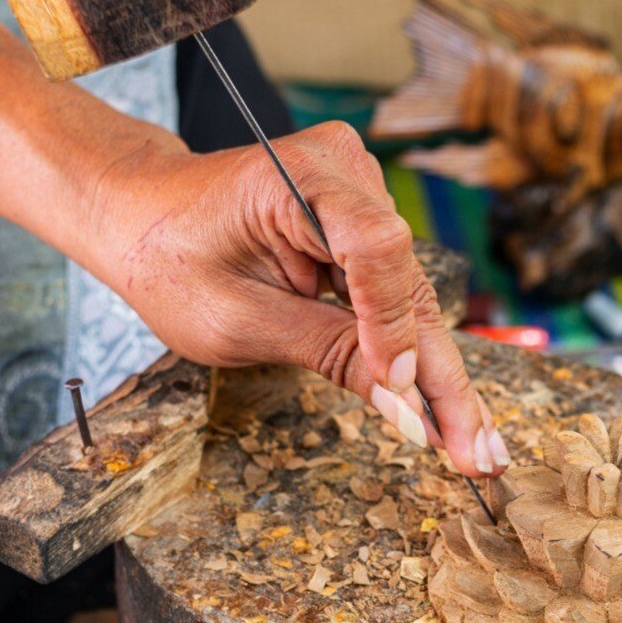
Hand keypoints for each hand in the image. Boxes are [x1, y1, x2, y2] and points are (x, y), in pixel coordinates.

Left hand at [83, 122, 511, 478]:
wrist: (142, 217)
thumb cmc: (172, 261)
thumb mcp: (236, 321)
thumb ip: (327, 353)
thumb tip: (405, 407)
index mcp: (297, 176)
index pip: (374, 246)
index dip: (392, 323)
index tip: (399, 392)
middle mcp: (344, 169)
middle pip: (409, 282)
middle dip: (442, 376)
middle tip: (479, 453)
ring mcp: (361, 190)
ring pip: (413, 295)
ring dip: (438, 375)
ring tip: (472, 448)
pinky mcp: (364, 217)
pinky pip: (397, 291)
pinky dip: (411, 350)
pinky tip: (445, 413)